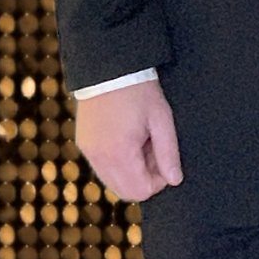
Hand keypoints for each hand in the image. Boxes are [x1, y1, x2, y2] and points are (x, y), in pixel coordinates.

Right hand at [74, 78, 183, 201]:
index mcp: (119, 152)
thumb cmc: (139, 90)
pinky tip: (126, 138)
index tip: (164, 159)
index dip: (159, 181)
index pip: (141, 191)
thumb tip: (174, 180)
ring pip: (112, 182)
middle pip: (125, 191)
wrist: (109, 67)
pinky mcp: (83, 144)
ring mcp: (88, 151)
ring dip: (130, 171)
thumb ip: (168, 153)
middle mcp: (99, 157)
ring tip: (140, 142)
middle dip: (144, 178)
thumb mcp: (161, 119)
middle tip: (153, 150)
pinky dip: (117, 162)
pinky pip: (102, 167)